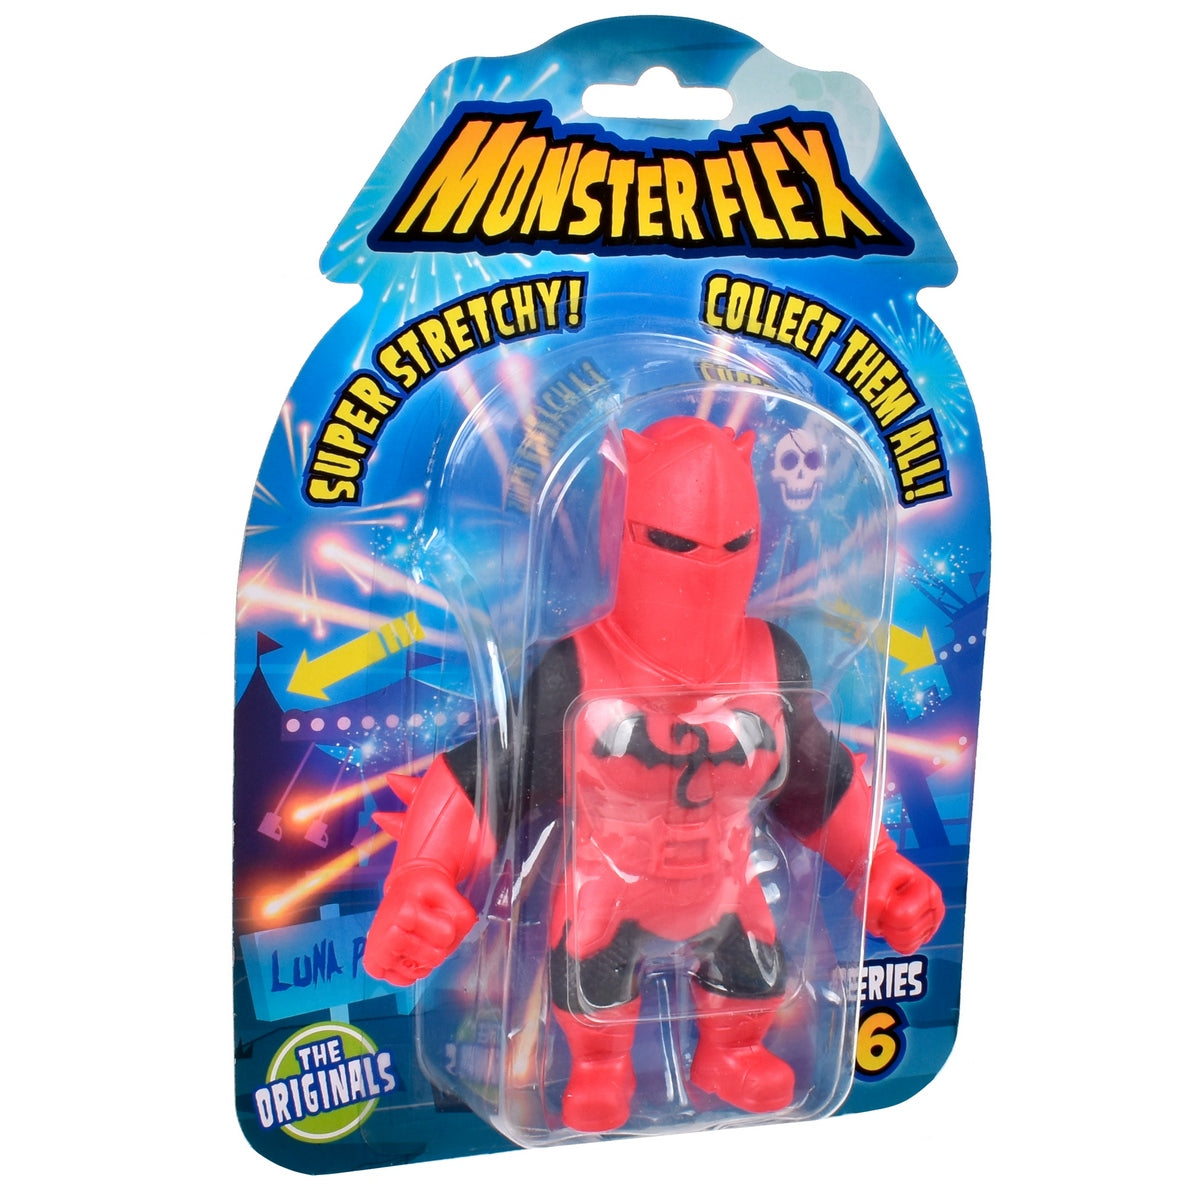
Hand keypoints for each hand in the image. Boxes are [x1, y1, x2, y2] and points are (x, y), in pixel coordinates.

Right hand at [362, 861, 477, 986]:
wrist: (404, 888)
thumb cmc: (426, 893)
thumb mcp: (452, 896)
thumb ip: (462, 918)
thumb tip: (450, 938)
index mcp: (406, 912)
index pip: (446, 935)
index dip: (448, 927)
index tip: (436, 913)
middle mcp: (387, 934)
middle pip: (434, 958)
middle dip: (438, 946)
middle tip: (428, 928)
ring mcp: (379, 952)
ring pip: (419, 972)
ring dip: (425, 959)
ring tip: (416, 937)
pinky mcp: (373, 965)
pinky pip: (404, 981)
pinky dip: (411, 970)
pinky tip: (407, 951)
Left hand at [859, 849, 944, 954]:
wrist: (882, 870)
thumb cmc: (883, 869)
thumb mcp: (878, 872)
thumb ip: (876, 895)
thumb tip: (877, 915)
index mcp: (930, 893)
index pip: (903, 916)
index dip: (880, 912)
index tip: (873, 898)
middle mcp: (934, 911)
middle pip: (906, 934)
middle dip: (884, 924)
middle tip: (878, 908)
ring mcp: (929, 925)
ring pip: (906, 945)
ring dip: (887, 933)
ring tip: (884, 915)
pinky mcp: (922, 936)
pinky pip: (906, 949)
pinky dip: (892, 940)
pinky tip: (890, 925)